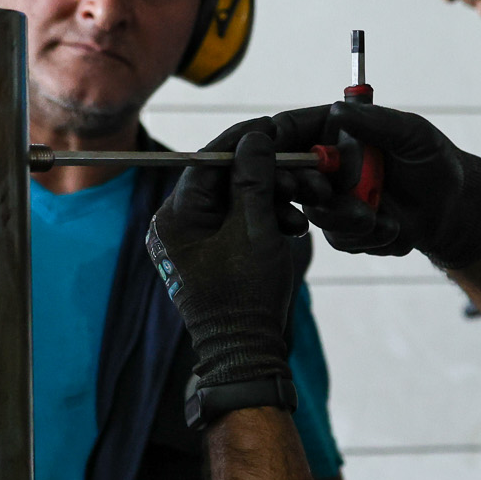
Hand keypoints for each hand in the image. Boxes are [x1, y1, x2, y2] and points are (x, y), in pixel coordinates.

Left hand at [145, 129, 304, 395]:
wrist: (247, 352)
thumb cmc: (246, 298)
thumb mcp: (255, 231)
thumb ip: (255, 179)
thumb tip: (256, 136)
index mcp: (175, 217)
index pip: (209, 161)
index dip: (244, 140)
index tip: (275, 127)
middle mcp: (178, 224)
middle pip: (226, 178)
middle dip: (269, 174)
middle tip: (305, 173)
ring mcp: (195, 239)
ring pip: (238, 198)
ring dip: (275, 197)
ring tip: (304, 208)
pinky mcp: (214, 251)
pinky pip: (241, 219)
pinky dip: (269, 217)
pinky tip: (294, 225)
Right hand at [262, 102, 480, 268]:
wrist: (454, 208)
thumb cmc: (434, 161)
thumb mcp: (413, 134)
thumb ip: (378, 123)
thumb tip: (341, 112)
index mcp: (333, 130)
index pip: (288, 129)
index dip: (269, 140)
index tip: (263, 150)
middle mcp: (325, 165)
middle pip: (286, 175)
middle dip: (304, 187)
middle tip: (325, 191)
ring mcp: (332, 199)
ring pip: (315, 213)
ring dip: (347, 218)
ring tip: (380, 216)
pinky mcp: (345, 230)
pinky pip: (340, 238)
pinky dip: (369, 236)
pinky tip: (394, 228)